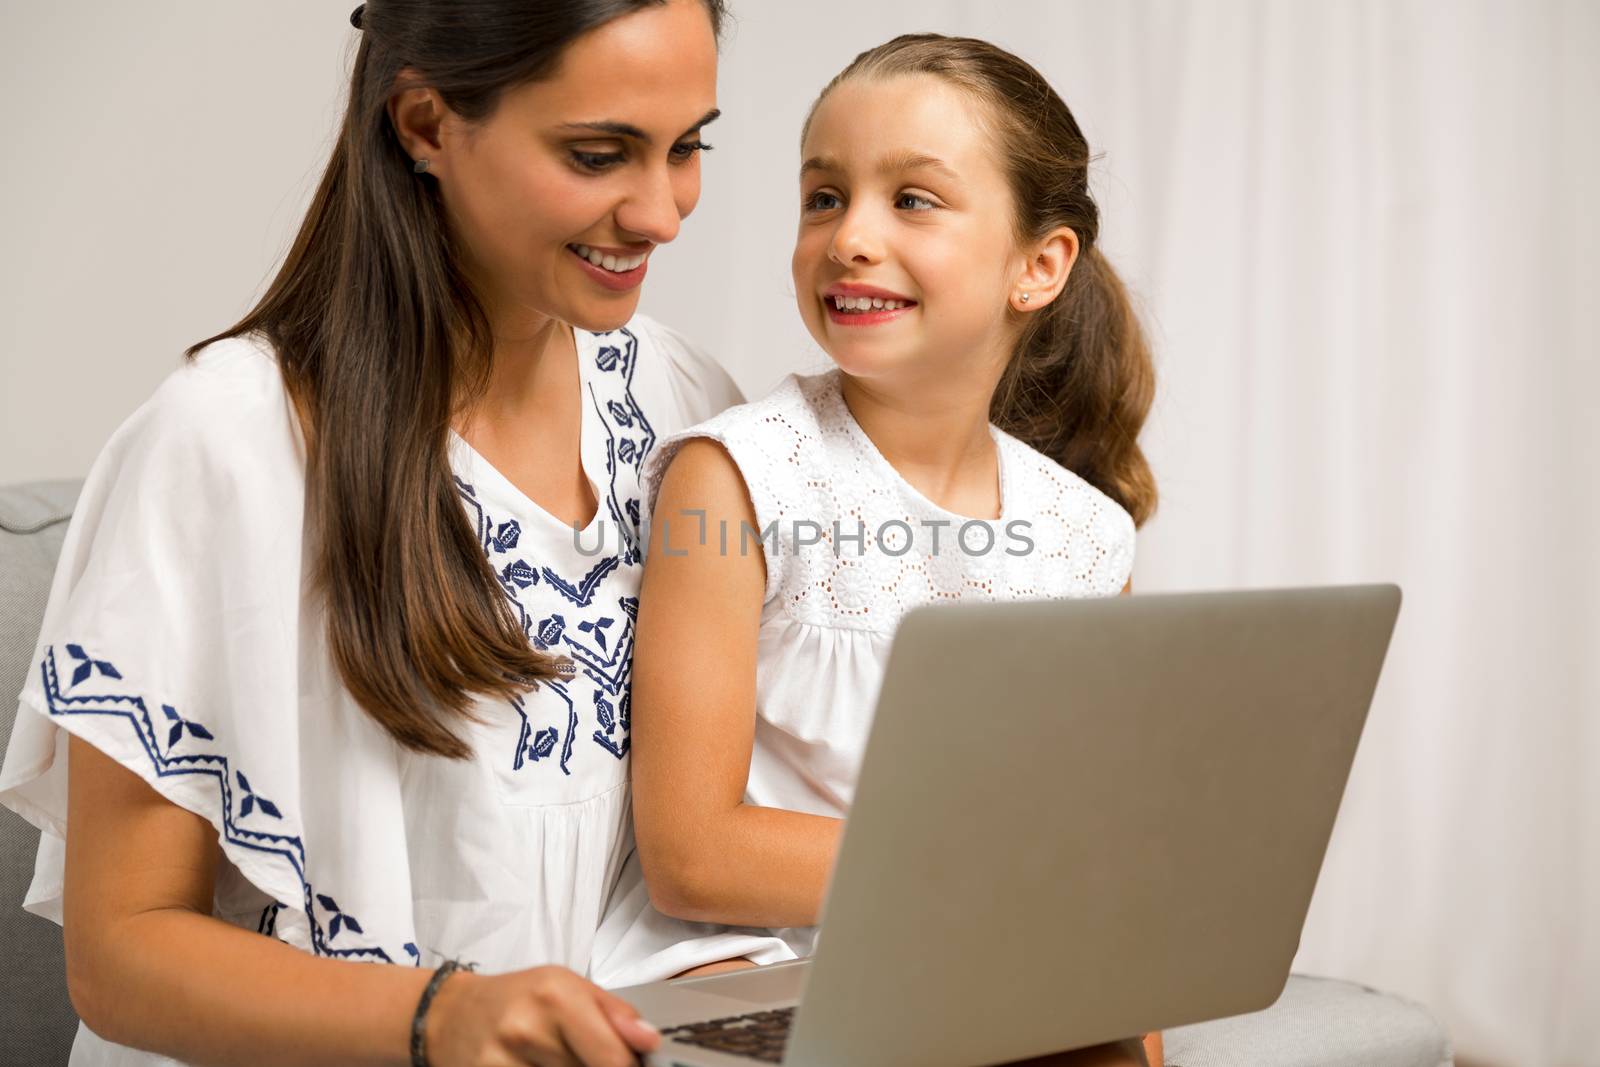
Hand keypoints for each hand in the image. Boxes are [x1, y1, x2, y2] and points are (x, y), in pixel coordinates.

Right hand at [426, 965, 660, 1066]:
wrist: (450, 1016)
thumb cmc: (518, 999)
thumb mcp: (568, 986)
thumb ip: (614, 1013)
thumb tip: (650, 1040)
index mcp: (556, 996)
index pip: (613, 1058)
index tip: (635, 1065)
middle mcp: (526, 1029)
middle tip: (588, 1056)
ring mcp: (501, 1063)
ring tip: (559, 1060)